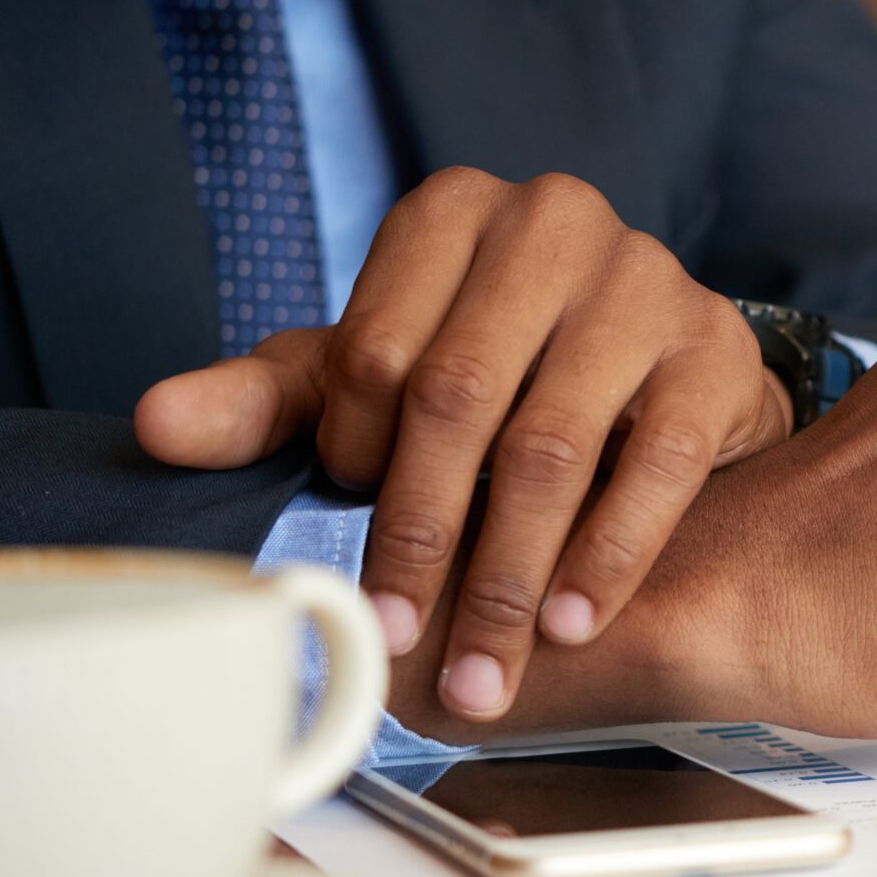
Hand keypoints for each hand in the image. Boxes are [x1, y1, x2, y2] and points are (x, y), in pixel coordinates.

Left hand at [136, 168, 791, 721]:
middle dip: (424, 540)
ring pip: (554, 441)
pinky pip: (657, 463)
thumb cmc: (507, 369)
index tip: (354, 539)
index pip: (376, 352)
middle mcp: (552, 221)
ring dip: (512, 574)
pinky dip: (609, 556)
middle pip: (460, 397)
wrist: (661, 371)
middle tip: (404, 639)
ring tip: (486, 663)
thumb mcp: (383, 373)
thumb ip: (274, 401)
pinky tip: (575, 619)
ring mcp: (646, 278)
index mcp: (453, 214)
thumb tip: (160, 426)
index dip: (355, 463)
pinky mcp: (717, 346)